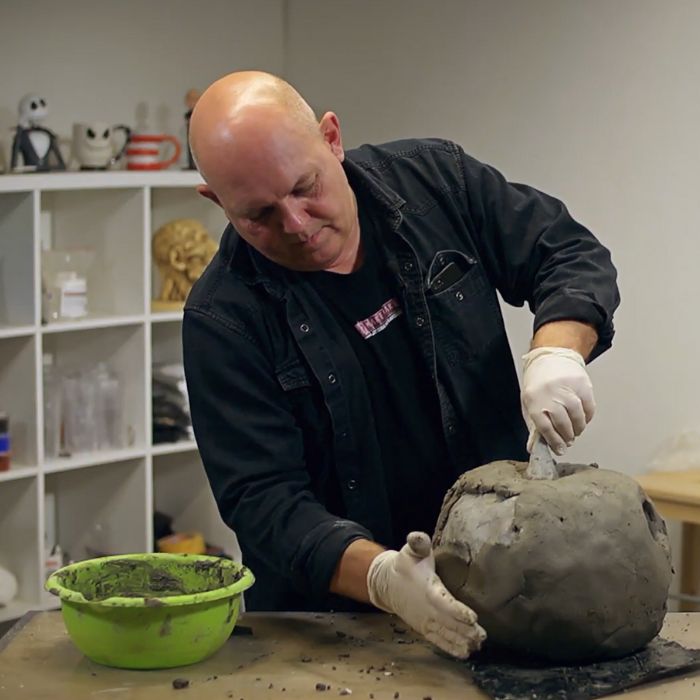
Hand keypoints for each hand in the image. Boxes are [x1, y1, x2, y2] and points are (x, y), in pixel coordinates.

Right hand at [366, 531, 485, 657]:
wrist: (387, 583)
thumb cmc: (405, 564)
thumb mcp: (411, 550)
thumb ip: (418, 543)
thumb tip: (416, 537)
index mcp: (427, 589)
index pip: (444, 602)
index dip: (457, 611)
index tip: (472, 617)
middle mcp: (426, 608)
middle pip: (448, 622)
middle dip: (465, 630)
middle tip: (481, 636)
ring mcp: (425, 621)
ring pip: (444, 634)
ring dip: (461, 641)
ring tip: (476, 645)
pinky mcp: (424, 628)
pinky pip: (438, 640)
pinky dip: (450, 648)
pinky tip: (465, 653)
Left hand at [521, 346, 594, 454]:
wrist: (550, 357)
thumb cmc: (537, 382)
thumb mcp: (528, 401)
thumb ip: (533, 423)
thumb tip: (535, 446)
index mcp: (534, 398)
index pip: (544, 426)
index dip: (553, 441)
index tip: (559, 449)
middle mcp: (550, 393)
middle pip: (562, 422)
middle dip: (567, 436)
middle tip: (568, 442)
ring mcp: (567, 387)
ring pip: (577, 416)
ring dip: (578, 428)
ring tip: (575, 432)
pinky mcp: (582, 384)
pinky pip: (588, 407)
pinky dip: (587, 417)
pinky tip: (582, 420)